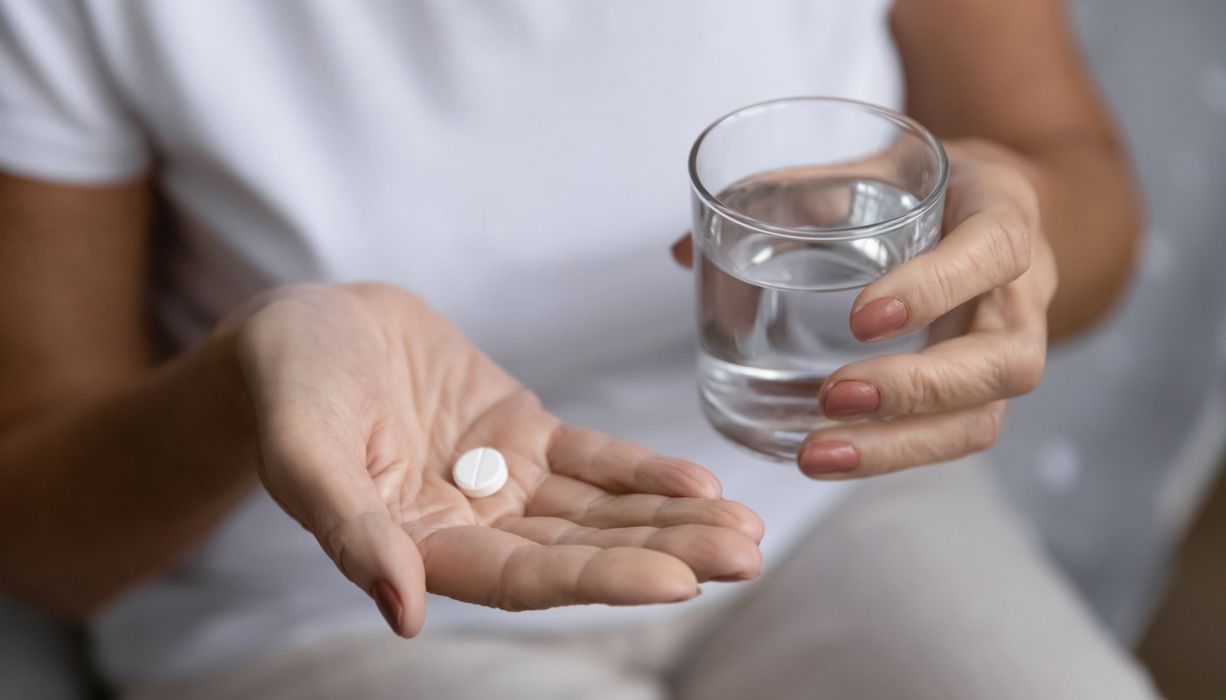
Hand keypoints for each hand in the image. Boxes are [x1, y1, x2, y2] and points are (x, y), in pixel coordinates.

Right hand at [228, 284, 762, 636]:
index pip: (522, 578)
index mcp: (419, 547)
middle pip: (580, 552)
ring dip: (670, 519)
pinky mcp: (520, 432)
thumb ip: (351, 529)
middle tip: (744, 557)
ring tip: (745, 529)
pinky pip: (590, 458)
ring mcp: (501, 480)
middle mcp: (471, 525)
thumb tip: (400, 612)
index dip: (598, 580)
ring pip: (598, 510)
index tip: (677, 582)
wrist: (301, 326)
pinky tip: (700, 482)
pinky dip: (642, 470)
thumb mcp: (302, 453)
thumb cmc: (286, 388)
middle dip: (663, 554)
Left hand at [672, 140, 1057, 477]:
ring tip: (816, 455)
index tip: (861, 319)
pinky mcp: (982, 392)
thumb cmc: (925, 186)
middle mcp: (1023, 291)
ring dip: (898, 445)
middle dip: (915, 390)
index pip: (993, 251)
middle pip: (1001, 362)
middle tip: (833, 398)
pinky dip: (891, 455)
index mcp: (1002, 213)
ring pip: (981, 418)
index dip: (934, 289)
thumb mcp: (871, 166)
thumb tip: (683, 251)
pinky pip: (953, 437)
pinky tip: (828, 460)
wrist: (994, 208)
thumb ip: (788, 196)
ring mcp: (1009, 349)